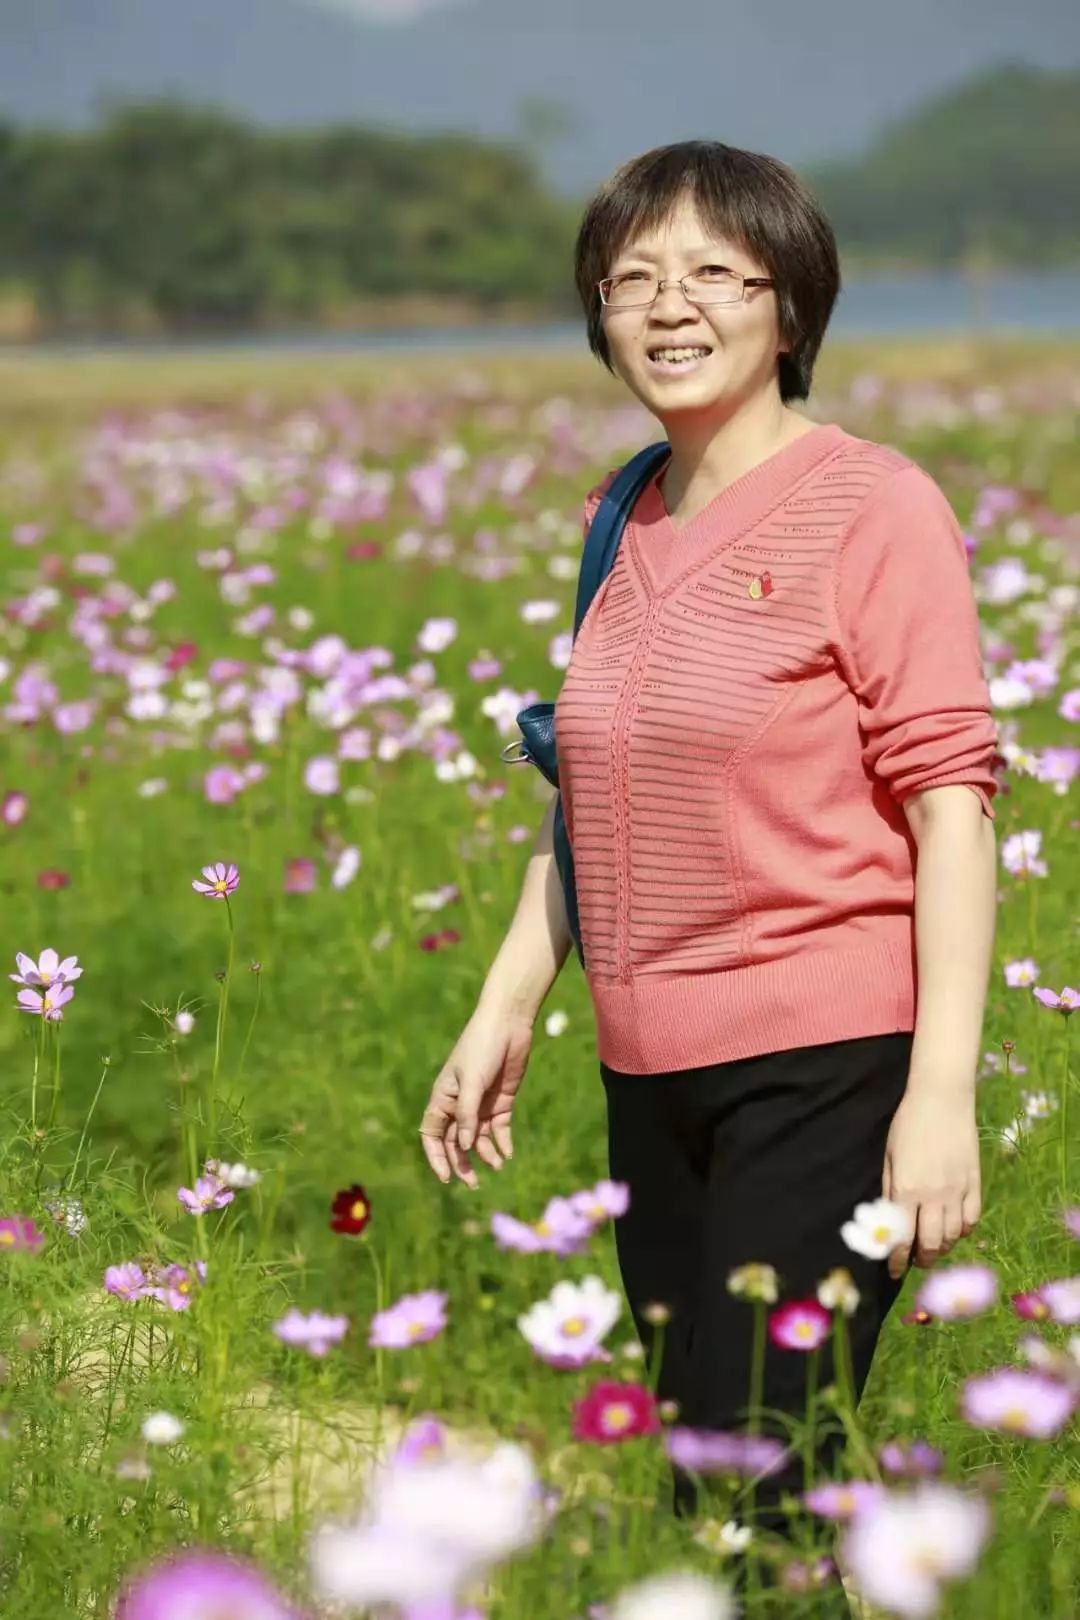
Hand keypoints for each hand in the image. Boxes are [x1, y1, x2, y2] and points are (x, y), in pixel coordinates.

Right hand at [418, 1002, 533, 1188]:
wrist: (508, 1024)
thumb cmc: (481, 1047)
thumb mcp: (471, 1082)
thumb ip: (467, 1115)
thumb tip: (463, 1147)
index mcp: (443, 1098)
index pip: (433, 1134)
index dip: (437, 1157)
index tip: (447, 1178)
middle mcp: (460, 1104)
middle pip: (456, 1142)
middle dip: (462, 1163)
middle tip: (473, 1183)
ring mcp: (481, 1104)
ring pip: (478, 1138)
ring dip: (485, 1154)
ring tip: (497, 1165)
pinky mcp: (501, 1101)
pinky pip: (499, 1129)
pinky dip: (502, 1143)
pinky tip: (507, 1154)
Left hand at [881, 1084, 981, 1279]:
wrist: (941, 1100)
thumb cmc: (908, 1124)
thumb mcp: (889, 1157)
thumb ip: (890, 1190)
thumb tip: (889, 1220)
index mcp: (907, 1190)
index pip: (902, 1237)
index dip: (897, 1259)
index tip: (893, 1270)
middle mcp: (934, 1196)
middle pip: (932, 1243)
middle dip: (923, 1259)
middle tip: (917, 1262)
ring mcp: (958, 1191)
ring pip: (954, 1235)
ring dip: (943, 1248)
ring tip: (935, 1249)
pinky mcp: (975, 1183)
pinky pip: (972, 1218)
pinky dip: (964, 1231)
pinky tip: (956, 1231)